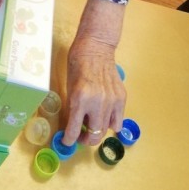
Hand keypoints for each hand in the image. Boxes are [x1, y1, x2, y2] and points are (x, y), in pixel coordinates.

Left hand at [62, 0, 126, 145]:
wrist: (96, 47)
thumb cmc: (77, 64)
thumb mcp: (69, 87)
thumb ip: (73, 108)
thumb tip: (73, 126)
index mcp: (80, 99)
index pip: (74, 131)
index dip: (69, 140)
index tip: (67, 141)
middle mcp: (97, 103)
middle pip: (94, 136)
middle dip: (85, 139)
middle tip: (80, 135)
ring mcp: (111, 101)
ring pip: (106, 130)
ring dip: (97, 130)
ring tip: (92, 123)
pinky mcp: (121, 98)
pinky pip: (118, 120)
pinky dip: (110, 122)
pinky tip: (104, 116)